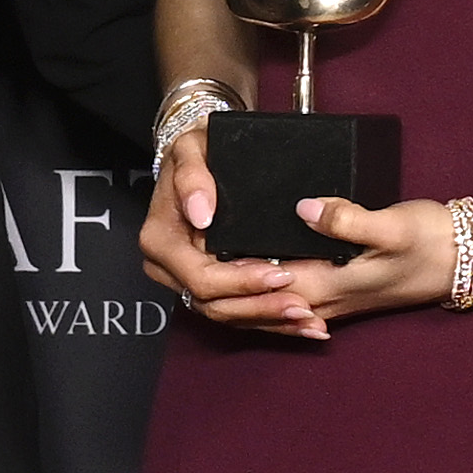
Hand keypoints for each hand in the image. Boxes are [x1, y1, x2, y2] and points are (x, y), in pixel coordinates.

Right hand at [130, 129, 394, 334]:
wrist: (197, 155)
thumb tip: (200, 216)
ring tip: (311, 322)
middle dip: (262, 308)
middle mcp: (169, 268)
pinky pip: (237, 310)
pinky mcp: (208, 286)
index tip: (280, 274)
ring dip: (270, 320)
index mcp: (161, 241)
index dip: (241, 282)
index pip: (201, 277)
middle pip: (215, 304)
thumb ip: (192, 178)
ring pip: (228, 315)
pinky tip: (302, 323)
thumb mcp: (190, 149)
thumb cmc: (196, 149)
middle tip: (304, 308)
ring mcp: (187, 280)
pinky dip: (269, 318)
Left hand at [165, 167, 472, 342]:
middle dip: (212, 286)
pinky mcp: (336, 290)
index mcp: (323, 286)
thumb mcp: (392, 225)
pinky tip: (243, 268)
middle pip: (248, 308)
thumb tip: (305, 209)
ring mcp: (327, 300)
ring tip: (200, 260)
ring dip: (229, 290)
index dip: (220, 274)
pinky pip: (280, 300)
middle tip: (184, 249)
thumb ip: (347, 219)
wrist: (467, 260)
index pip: (255, 292)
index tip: (197, 243)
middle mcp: (318, 301)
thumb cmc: (433, 241)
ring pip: (261, 308)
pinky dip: (254, 291)